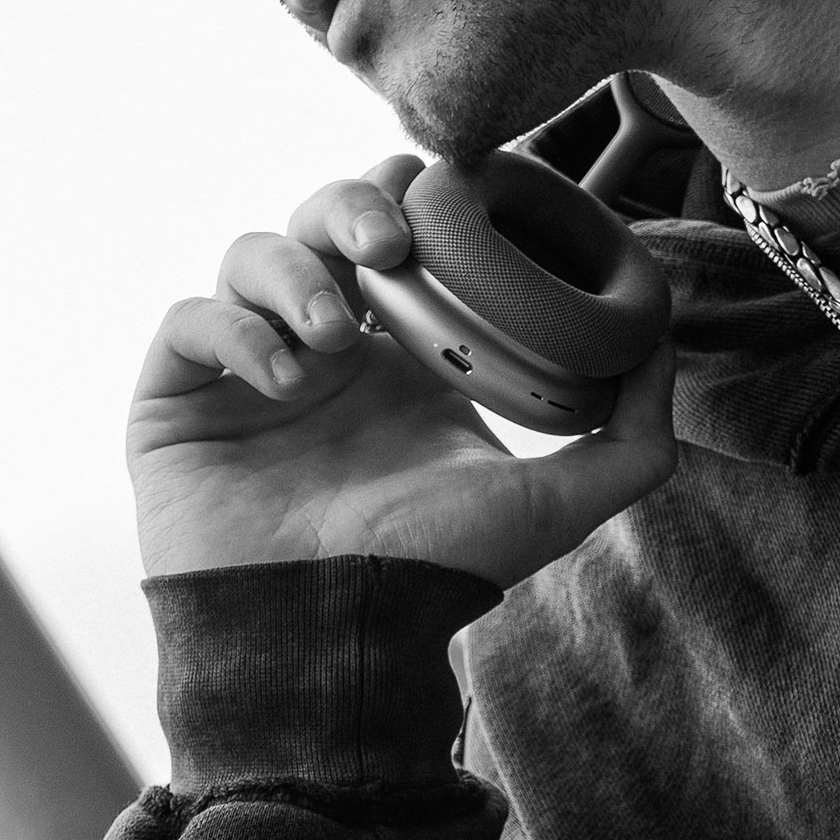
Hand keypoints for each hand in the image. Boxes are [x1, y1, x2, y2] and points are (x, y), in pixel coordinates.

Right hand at [130, 156, 677, 587]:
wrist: (329, 644)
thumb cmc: (433, 576)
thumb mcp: (555, 505)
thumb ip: (629, 438)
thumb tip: (661, 344)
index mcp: (401, 353)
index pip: (404, 230)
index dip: (421, 194)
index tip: (452, 197)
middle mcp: (324, 349)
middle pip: (322, 215)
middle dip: (354, 203)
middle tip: (389, 240)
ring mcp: (246, 369)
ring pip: (250, 252)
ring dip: (295, 270)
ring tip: (332, 336)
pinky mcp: (177, 399)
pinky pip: (188, 319)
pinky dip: (235, 330)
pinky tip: (283, 381)